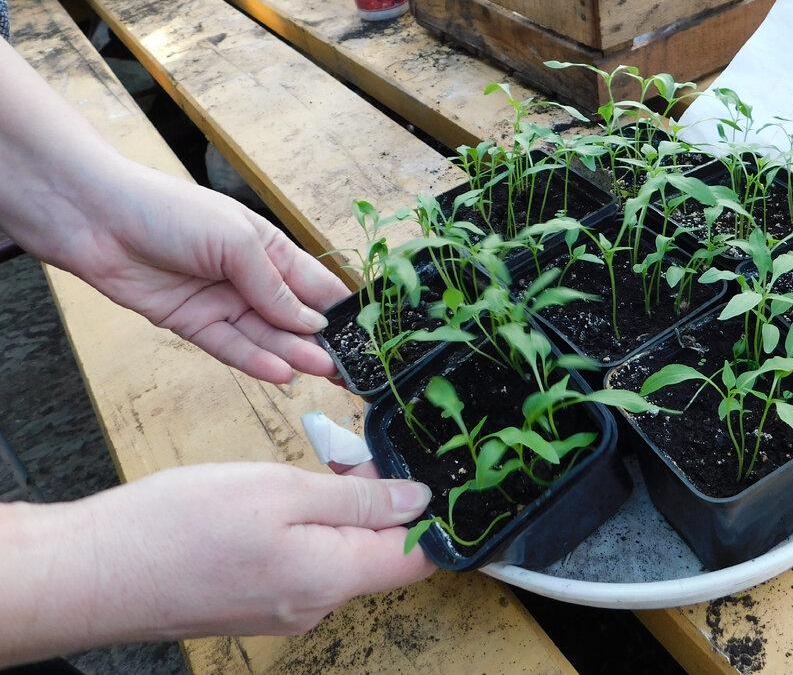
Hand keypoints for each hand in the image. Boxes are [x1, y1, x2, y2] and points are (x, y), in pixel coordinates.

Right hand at [0, 462, 434, 663]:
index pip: (417, 559)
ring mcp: (285, 608)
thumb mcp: (280, 490)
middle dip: (380, 498)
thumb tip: (418, 501)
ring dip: (340, 507)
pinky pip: (306, 562)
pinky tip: (283, 493)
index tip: (430, 472)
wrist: (93, 571)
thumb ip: (356, 499)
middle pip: (380, 552)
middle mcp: (316, 604)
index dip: (433, 514)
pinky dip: (308, 525)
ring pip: (341, 553)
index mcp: (332, 579)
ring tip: (317, 462)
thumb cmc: (178, 527)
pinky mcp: (257, 601)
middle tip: (354, 450)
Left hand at [66, 164, 350, 383]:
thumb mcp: (237, 241)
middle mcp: (250, 278)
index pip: (317, 285)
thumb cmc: (170, 211)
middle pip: (295, 317)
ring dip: (295, 355)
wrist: (96, 218)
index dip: (341, 311)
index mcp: (270, 249)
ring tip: (324, 372)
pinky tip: (282, 373)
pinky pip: (231, 348)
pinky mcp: (192, 324)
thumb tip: (311, 323)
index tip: (367, 337)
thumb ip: (275, 286)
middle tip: (352, 369)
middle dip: (324, 342)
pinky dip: (256, 361)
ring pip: (267, 337)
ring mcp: (222, 302)